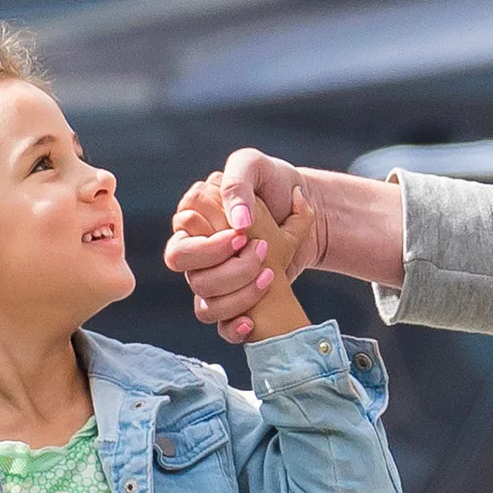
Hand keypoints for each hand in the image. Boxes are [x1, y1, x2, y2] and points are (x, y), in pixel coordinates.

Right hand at [168, 171, 317, 341]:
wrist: (310, 211)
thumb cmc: (277, 183)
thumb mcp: (257, 167)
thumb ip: (239, 184)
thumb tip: (238, 224)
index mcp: (196, 213)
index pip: (183, 229)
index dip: (210, 238)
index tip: (244, 235)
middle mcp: (198, 247)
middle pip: (182, 264)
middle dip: (221, 264)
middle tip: (258, 251)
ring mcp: (211, 276)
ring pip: (201, 298)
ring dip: (236, 292)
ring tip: (271, 274)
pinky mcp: (231, 300)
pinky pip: (218, 324)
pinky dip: (233, 325)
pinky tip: (251, 321)